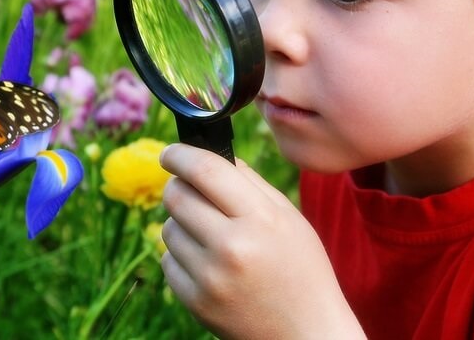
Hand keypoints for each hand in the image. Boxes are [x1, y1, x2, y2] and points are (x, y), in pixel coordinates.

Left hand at [160, 143, 364, 339]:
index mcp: (259, 219)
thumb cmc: (301, 268)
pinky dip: (181, 256)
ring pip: (168, 228)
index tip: (171, 152)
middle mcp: (232, 247)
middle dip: (179, 187)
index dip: (180, 154)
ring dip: (182, 224)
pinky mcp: (195, 302)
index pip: (205, 171)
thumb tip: (208, 153)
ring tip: (211, 237)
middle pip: (177, 196)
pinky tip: (208, 263)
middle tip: (191, 191)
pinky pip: (167, 260)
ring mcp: (211, 278)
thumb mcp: (288, 217)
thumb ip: (249, 182)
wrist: (306, 333)